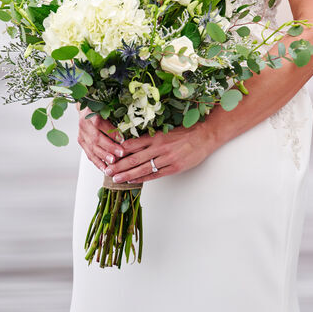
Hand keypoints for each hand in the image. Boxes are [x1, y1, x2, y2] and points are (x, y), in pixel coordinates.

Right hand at [77, 109, 124, 171]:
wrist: (85, 109)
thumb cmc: (99, 108)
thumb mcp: (106, 107)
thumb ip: (115, 116)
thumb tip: (130, 127)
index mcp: (90, 112)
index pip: (100, 123)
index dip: (110, 132)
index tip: (122, 139)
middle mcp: (84, 124)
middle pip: (96, 138)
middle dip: (109, 147)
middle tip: (120, 153)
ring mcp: (81, 134)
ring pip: (92, 148)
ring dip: (103, 156)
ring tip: (113, 162)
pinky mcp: (81, 142)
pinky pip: (89, 154)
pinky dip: (97, 162)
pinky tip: (105, 168)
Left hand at [102, 120, 216, 184]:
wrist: (205, 135)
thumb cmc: (186, 132)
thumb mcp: (167, 130)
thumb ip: (152, 137)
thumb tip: (134, 143)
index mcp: (156, 135)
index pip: (133, 144)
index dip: (119, 150)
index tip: (108, 154)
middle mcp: (159, 147)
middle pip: (134, 158)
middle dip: (118, 165)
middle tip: (106, 170)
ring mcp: (167, 158)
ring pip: (142, 168)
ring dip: (127, 174)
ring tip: (115, 179)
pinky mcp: (174, 167)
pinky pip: (154, 174)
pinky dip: (142, 178)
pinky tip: (133, 181)